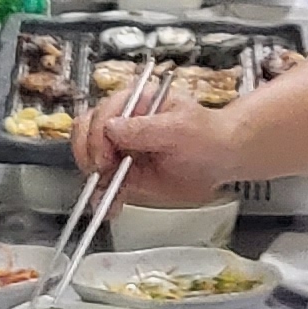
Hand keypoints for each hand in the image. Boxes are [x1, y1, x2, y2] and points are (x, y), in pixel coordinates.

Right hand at [72, 86, 243, 200]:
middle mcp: (123, 123)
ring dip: (93, 179)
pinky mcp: (126, 172)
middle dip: (89, 155)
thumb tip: (112, 127)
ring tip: (106, 196)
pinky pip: (105, 184)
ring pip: (90, 160)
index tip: (104, 158)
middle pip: (86, 133)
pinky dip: (104, 197)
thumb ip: (144, 129)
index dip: (97, 137)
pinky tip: (110, 206)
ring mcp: (121, 148)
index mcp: (135, 102)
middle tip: (103, 173)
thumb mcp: (179, 127)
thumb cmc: (206, 134)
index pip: (101, 114)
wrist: (222, 157)